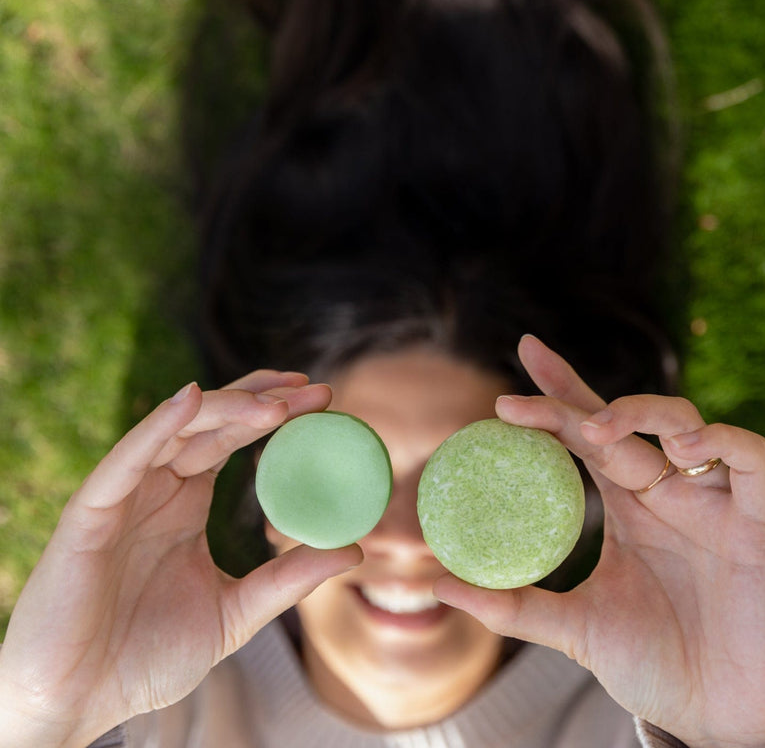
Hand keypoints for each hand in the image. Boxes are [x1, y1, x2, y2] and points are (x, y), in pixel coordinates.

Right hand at [0, 372, 362, 747]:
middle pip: (213, 424)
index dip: (272, 414)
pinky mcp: (90, 513)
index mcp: (184, 504)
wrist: (79, 704)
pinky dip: (159, 425)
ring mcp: (123, 495)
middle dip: (263, 400)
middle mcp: (156, 489)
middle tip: (315, 391)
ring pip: (177, 430)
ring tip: (279, 402)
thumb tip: (354, 550)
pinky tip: (194, 400)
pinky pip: (127, 458)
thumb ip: (288, 579)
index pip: (232, 441)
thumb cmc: (148, 659)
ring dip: (227, 408)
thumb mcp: (236, 613)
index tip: (321, 400)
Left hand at [434, 335, 764, 747]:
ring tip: (597, 429)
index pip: (586, 432)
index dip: (559, 391)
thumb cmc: (654, 665)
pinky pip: (749, 456)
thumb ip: (511, 604)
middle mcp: (664, 491)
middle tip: (516, 394)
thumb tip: (436, 582)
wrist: (721, 716)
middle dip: (571, 398)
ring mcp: (709, 501)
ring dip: (638, 410)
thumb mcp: (573, 628)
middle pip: (619, 420)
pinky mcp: (755, 521)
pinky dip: (719, 439)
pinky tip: (681, 449)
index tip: (519, 357)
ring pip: (682, 420)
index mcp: (626, 505)